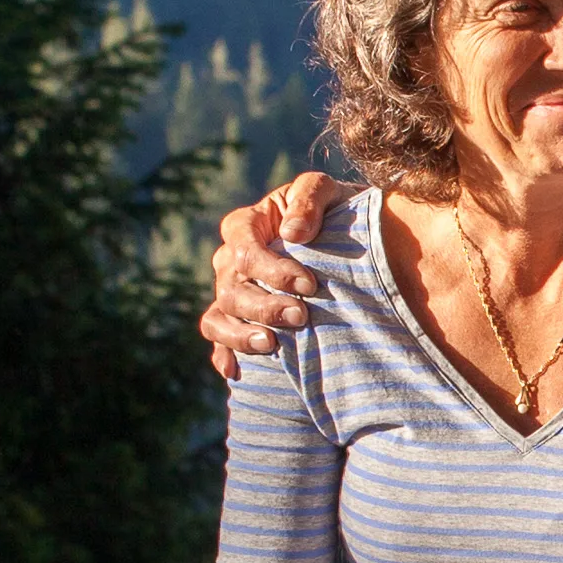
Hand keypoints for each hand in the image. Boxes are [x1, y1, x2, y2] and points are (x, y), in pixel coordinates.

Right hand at [201, 171, 348, 380]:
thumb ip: (309, 199)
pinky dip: (224, 353)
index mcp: (246, 225)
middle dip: (265, 306)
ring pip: (220, 316)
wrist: (344, 238)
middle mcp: (230, 260)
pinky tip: (235, 372)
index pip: (245, 250)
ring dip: (241, 334)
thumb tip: (293, 234)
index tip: (309, 285)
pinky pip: (218, 337)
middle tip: (300, 316)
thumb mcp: (326, 191)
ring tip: (270, 344)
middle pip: (232, 288)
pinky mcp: (238, 317)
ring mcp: (230, 291)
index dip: (273, 270)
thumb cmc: (331, 210)